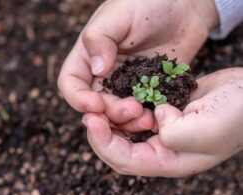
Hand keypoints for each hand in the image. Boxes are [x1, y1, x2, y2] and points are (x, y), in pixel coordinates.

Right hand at [57, 0, 217, 128]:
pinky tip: (157, 117)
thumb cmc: (148, 3)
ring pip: (117, 113)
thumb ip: (100, 39)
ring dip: (128, 121)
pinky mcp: (147, 90)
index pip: (71, 84)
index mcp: (88, 56)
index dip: (78, 99)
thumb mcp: (119, 14)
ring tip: (147, 118)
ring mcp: (126, 84)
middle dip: (110, 113)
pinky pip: (142, 110)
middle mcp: (104, 74)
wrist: (184, 6)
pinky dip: (146, 118)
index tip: (96, 105)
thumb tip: (96, 70)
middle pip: (96, 105)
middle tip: (132, 110)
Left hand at [83, 68, 242, 176]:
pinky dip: (124, 108)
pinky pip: (136, 115)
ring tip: (101, 105)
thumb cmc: (235, 116)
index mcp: (169, 161)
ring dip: (111, 120)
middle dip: (101, 133)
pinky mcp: (164, 113)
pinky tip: (119, 97)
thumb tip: (155, 118)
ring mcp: (162, 131)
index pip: (125, 160)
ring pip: (125, 132)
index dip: (104, 143)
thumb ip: (173, 133)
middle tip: (89, 113)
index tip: (92, 121)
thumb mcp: (204, 130)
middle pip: (119, 148)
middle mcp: (162, 150)